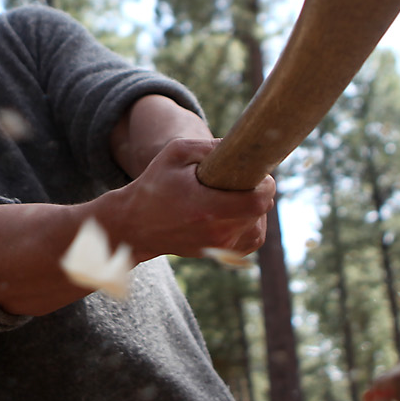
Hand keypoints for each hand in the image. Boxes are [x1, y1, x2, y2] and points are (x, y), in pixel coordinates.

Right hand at [101, 137, 272, 260]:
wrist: (135, 225)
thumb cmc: (155, 185)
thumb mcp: (176, 153)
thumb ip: (210, 146)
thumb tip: (241, 146)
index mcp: (208, 208)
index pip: (259, 200)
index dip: (264, 183)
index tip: (256, 172)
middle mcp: (217, 232)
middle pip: (261, 211)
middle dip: (257, 192)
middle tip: (242, 179)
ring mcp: (219, 247)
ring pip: (259, 226)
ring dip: (254, 209)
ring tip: (236, 195)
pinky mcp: (219, 255)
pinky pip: (251, 239)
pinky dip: (250, 225)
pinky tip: (235, 211)